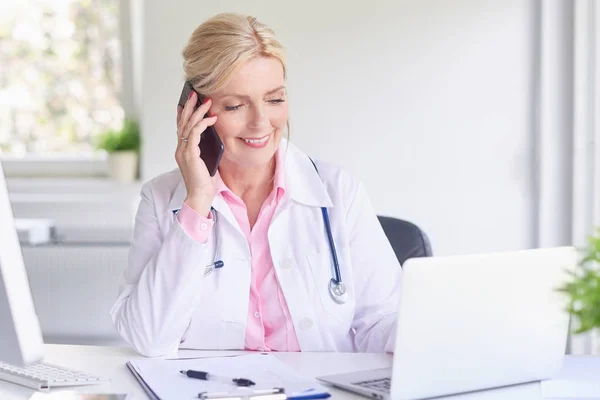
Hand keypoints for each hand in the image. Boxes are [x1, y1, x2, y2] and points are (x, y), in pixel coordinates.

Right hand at [175, 91, 217, 215]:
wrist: (200, 196)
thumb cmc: (204, 183)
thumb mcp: (205, 162)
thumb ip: (205, 150)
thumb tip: (213, 138)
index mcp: (182, 151)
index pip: (181, 128)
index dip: (183, 114)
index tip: (187, 102)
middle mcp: (180, 149)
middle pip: (182, 122)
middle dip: (188, 106)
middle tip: (194, 93)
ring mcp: (183, 151)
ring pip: (188, 125)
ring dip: (197, 111)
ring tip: (206, 101)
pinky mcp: (190, 154)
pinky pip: (195, 133)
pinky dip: (203, 124)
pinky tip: (212, 119)